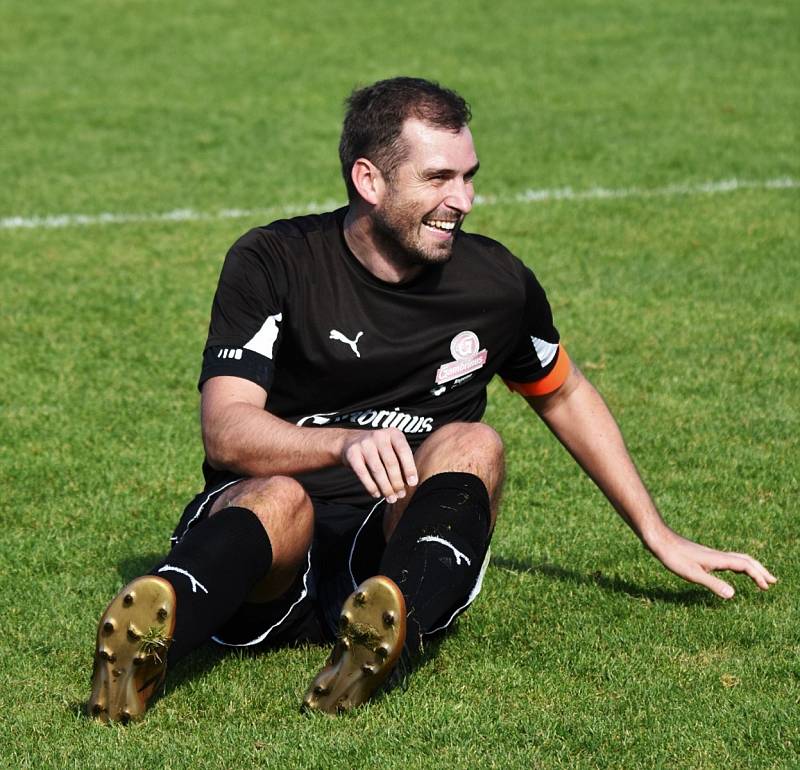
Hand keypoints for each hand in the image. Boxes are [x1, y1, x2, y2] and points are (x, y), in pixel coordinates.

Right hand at [340, 428, 417, 502]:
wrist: (351, 441)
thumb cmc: (379, 449)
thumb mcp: (393, 448)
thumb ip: (402, 461)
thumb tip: (411, 484)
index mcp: (393, 433)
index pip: (404, 451)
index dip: (409, 468)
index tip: (412, 483)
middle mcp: (379, 436)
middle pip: (391, 462)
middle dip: (397, 482)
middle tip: (401, 495)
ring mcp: (364, 444)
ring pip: (377, 470)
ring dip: (386, 487)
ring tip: (391, 498)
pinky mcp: (352, 454)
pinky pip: (363, 473)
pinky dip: (371, 486)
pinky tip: (377, 494)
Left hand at [651, 532, 776, 598]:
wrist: (659, 540)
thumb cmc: (673, 557)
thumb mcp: (692, 574)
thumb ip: (712, 583)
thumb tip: (733, 595)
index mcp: (718, 559)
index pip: (745, 565)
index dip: (758, 576)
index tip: (767, 587)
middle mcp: (717, 555)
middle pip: (745, 560)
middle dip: (760, 570)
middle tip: (773, 581)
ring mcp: (711, 555)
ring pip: (737, 559)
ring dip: (750, 568)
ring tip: (758, 578)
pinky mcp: (703, 556)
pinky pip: (727, 560)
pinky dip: (738, 566)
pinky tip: (732, 572)